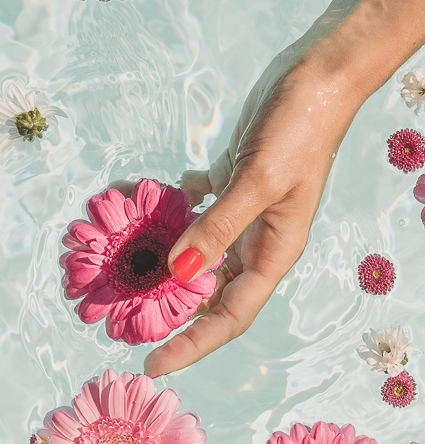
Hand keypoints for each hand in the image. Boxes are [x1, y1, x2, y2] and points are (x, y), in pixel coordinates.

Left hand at [144, 47, 362, 376]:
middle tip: (126, 322)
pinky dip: (176, 211)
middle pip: (213, 291)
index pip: (229, 315)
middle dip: (175, 311)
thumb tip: (178, 272)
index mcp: (273, 251)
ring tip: (128, 275)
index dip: (192, 343)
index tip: (151, 363)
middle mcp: (260, 238)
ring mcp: (247, 210)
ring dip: (170, 262)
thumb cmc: (298, 131)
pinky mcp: (236, 181)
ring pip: (203, 251)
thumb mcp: (257, 181)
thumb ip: (218, 226)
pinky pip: (201, 208)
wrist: (318, 79)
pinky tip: (155, 203)